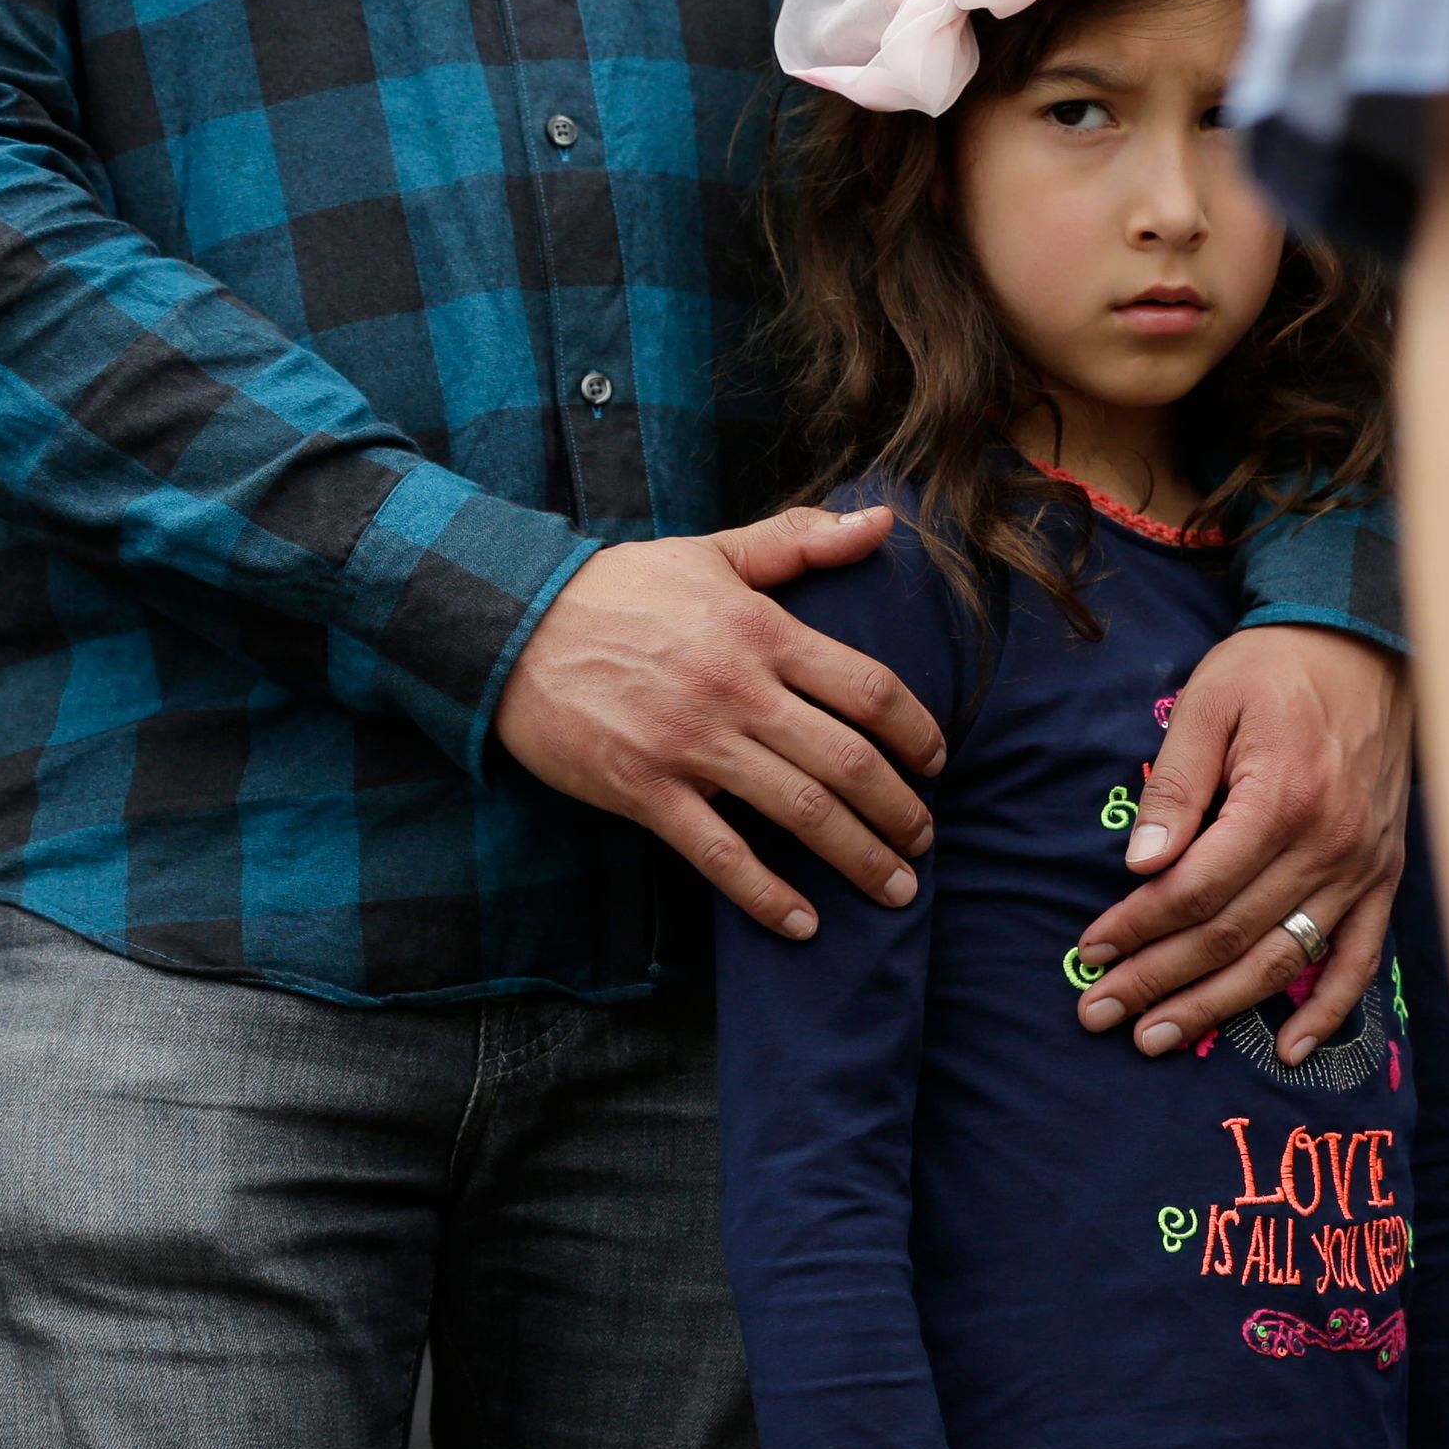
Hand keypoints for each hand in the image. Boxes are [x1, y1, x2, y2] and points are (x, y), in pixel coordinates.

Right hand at [491, 508, 949, 939]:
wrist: (512, 625)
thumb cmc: (621, 590)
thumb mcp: (714, 554)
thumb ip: (801, 541)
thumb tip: (882, 523)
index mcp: (762, 631)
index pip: (869, 689)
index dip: (917, 733)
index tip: (937, 763)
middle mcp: (736, 690)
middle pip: (849, 761)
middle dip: (901, 811)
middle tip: (926, 841)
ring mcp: (690, 744)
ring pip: (800, 811)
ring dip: (859, 859)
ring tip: (897, 889)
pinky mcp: (644, 790)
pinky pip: (718, 855)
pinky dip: (767, 896)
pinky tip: (804, 925)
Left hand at [1071, 624, 1410, 1060]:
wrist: (1368, 645)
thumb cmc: (1276, 669)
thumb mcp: (1208, 703)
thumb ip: (1175, 787)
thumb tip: (1141, 867)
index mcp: (1279, 800)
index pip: (1194, 891)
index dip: (1137, 929)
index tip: (1090, 952)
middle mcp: (1328, 845)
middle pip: (1230, 936)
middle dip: (1158, 981)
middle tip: (1100, 1015)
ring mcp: (1362, 868)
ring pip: (1283, 959)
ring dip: (1219, 1007)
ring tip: (1159, 1037)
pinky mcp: (1384, 876)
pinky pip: (1358, 958)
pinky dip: (1328, 1010)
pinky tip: (1287, 1050)